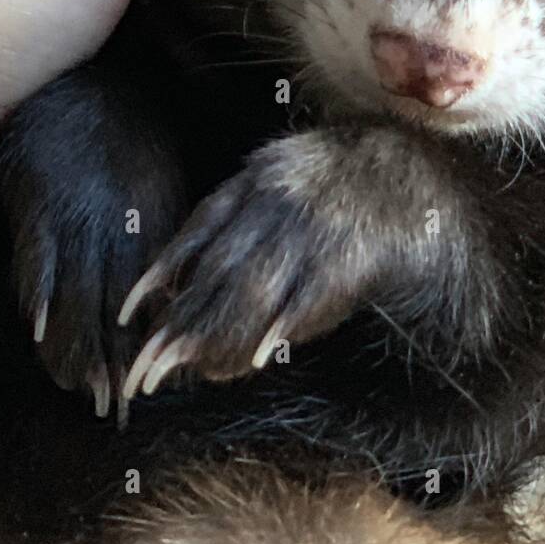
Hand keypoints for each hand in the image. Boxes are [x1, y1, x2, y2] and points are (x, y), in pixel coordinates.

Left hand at [118, 134, 382, 398]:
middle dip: (179, 324)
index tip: (129, 316)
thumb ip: (237, 218)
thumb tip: (179, 278)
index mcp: (257, 179)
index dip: (162, 273)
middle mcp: (279, 200)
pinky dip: (285, 325)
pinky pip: (313, 294)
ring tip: (188, 375)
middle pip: (219, 269)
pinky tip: (259, 356)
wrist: (415, 168)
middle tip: (144, 371)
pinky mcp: (354, 251)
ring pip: (256, 288)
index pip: (199, 229)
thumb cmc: (339, 184)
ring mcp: (315, 226)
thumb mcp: (282, 180)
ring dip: (219, 336)